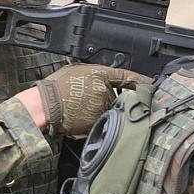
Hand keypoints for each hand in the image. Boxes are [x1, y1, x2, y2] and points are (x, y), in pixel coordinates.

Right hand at [35, 64, 149, 136]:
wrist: (43, 107)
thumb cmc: (55, 88)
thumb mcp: (77, 71)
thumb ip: (95, 74)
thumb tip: (104, 79)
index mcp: (101, 76)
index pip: (126, 76)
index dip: (139, 79)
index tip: (150, 83)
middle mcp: (105, 92)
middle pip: (115, 97)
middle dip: (105, 98)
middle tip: (82, 99)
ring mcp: (102, 109)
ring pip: (108, 110)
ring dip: (98, 110)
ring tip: (76, 108)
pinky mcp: (98, 123)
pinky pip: (101, 121)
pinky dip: (93, 120)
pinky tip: (78, 116)